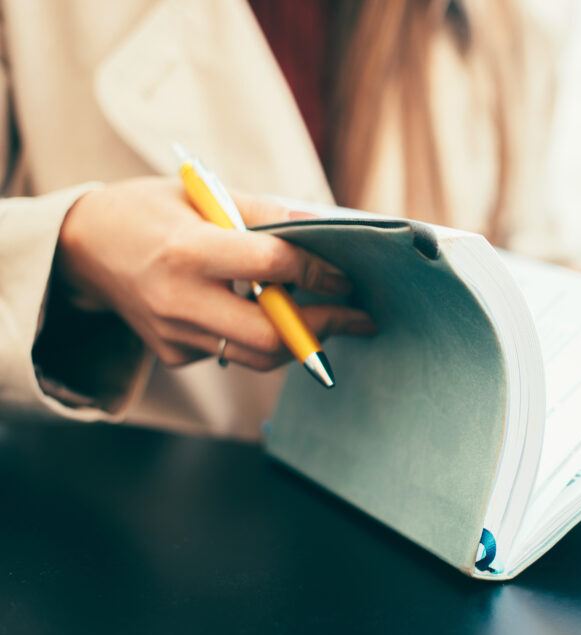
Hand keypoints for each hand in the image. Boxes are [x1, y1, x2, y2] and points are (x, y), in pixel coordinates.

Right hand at [56, 177, 373, 370]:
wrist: (82, 248)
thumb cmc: (148, 210)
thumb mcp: (202, 194)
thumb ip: (263, 212)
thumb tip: (322, 228)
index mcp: (187, 252)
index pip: (271, 268)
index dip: (319, 272)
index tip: (348, 274)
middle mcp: (180, 301)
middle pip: (271, 335)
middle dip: (326, 326)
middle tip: (360, 316)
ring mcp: (174, 335)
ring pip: (259, 356)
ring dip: (303, 339)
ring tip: (334, 318)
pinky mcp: (174, 354)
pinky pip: (233, 353)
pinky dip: (262, 338)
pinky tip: (274, 315)